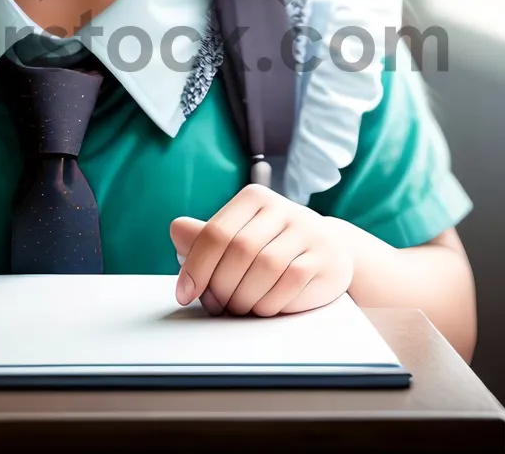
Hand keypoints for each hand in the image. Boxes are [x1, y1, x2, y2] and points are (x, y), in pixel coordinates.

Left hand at [169, 183, 354, 316]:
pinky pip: (289, 284)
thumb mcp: (239, 237)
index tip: (184, 294)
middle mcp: (282, 207)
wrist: (328, 252)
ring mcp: (307, 231)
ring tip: (239, 306)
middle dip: (221, 287)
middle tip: (217, 305)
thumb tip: (176, 229)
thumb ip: (206, 238)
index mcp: (254, 197)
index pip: (216, 232)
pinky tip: (263, 306)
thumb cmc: (273, 246)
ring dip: (244, 297)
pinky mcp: (325, 258)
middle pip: (240, 251)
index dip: (196, 267)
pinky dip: (268, 303)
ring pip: (265, 268)